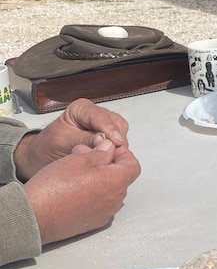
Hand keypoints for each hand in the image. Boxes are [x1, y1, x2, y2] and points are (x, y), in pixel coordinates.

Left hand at [14, 99, 129, 180]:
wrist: (42, 157)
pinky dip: (116, 152)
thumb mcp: (63, 142)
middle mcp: (96, 114)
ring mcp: (104, 126)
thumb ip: (84, 140)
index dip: (110, 129)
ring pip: (122, 133)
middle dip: (115, 140)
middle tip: (110, 156)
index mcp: (81, 109)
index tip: (116, 142)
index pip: (101, 117)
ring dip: (117, 147)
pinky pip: (120, 143)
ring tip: (106, 159)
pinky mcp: (108, 137)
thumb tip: (105, 140)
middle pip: (116, 124)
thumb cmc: (48, 147)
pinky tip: (107, 159)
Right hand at [23, 138, 140, 244]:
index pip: (132, 165)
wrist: (34, 216)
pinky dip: (93, 195)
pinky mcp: (94, 222)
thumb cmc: (54, 188)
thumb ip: (100, 153)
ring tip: (77, 172)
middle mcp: (115, 200)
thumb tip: (110, 148)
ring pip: (110, 191)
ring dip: (100, 179)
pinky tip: (74, 190)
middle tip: (88, 157)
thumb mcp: (78, 159)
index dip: (122, 154)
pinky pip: (101, 204)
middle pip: (121, 178)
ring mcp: (105, 213)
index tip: (108, 149)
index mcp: (116, 182)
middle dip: (108, 165)